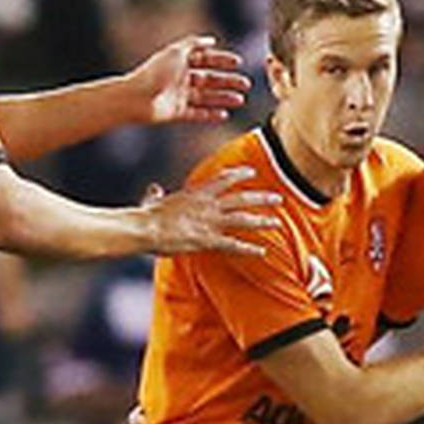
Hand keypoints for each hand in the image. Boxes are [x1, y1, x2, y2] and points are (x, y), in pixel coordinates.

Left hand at [128, 35, 252, 125]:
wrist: (136, 98)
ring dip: (224, 98)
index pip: (205, 59)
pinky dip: (211, 115)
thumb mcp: (176, 52)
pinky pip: (198, 114)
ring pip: (207, 97)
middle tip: (245, 84)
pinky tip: (224, 114)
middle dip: (228, 81)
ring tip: (240, 99)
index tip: (238, 62)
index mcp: (180, 62)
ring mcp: (180, 96)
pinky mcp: (177, 112)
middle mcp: (180, 78)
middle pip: (209, 79)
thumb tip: (211, 40)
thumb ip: (193, 44)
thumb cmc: (154, 73)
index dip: (222, 60)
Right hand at [141, 166, 280, 255]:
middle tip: (278, 198)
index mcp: (196, 193)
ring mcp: (210, 222)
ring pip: (243, 219)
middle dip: (262, 197)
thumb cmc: (145, 217)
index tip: (251, 171)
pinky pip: (233, 245)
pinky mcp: (208, 240)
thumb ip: (156, 195)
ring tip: (278, 223)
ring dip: (262, 221)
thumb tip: (154, 189)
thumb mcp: (152, 202)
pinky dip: (249, 249)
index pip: (222, 179)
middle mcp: (208, 205)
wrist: (144, 229)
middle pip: (241, 198)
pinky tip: (262, 252)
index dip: (239, 174)